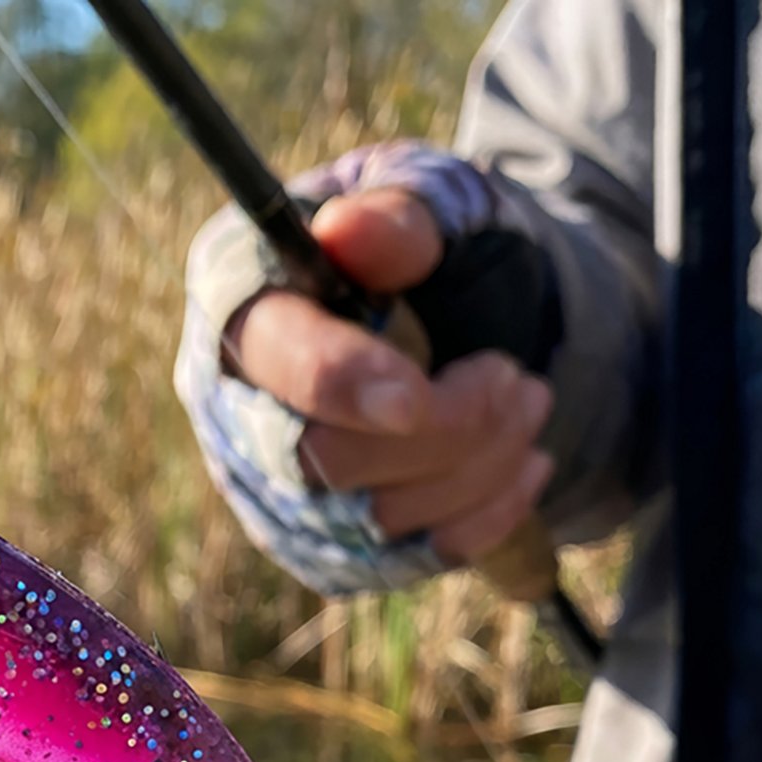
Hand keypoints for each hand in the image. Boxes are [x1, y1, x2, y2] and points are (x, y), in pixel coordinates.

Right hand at [224, 188, 554, 565]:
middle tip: (513, 376)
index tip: (418, 395)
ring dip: (478, 465)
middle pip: (320, 460)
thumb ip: (399, 213)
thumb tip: (349, 232)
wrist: (467, 319)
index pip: (269, 360)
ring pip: (371, 520)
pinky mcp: (320, 548)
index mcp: (238, 303)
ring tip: (526, 401)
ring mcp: (271, 491)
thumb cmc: (433, 249)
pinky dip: (480, 519)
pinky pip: (398, 563)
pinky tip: (521, 465)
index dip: (339, 382)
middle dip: (443, 428)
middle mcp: (234, 410)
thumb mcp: (432, 198)